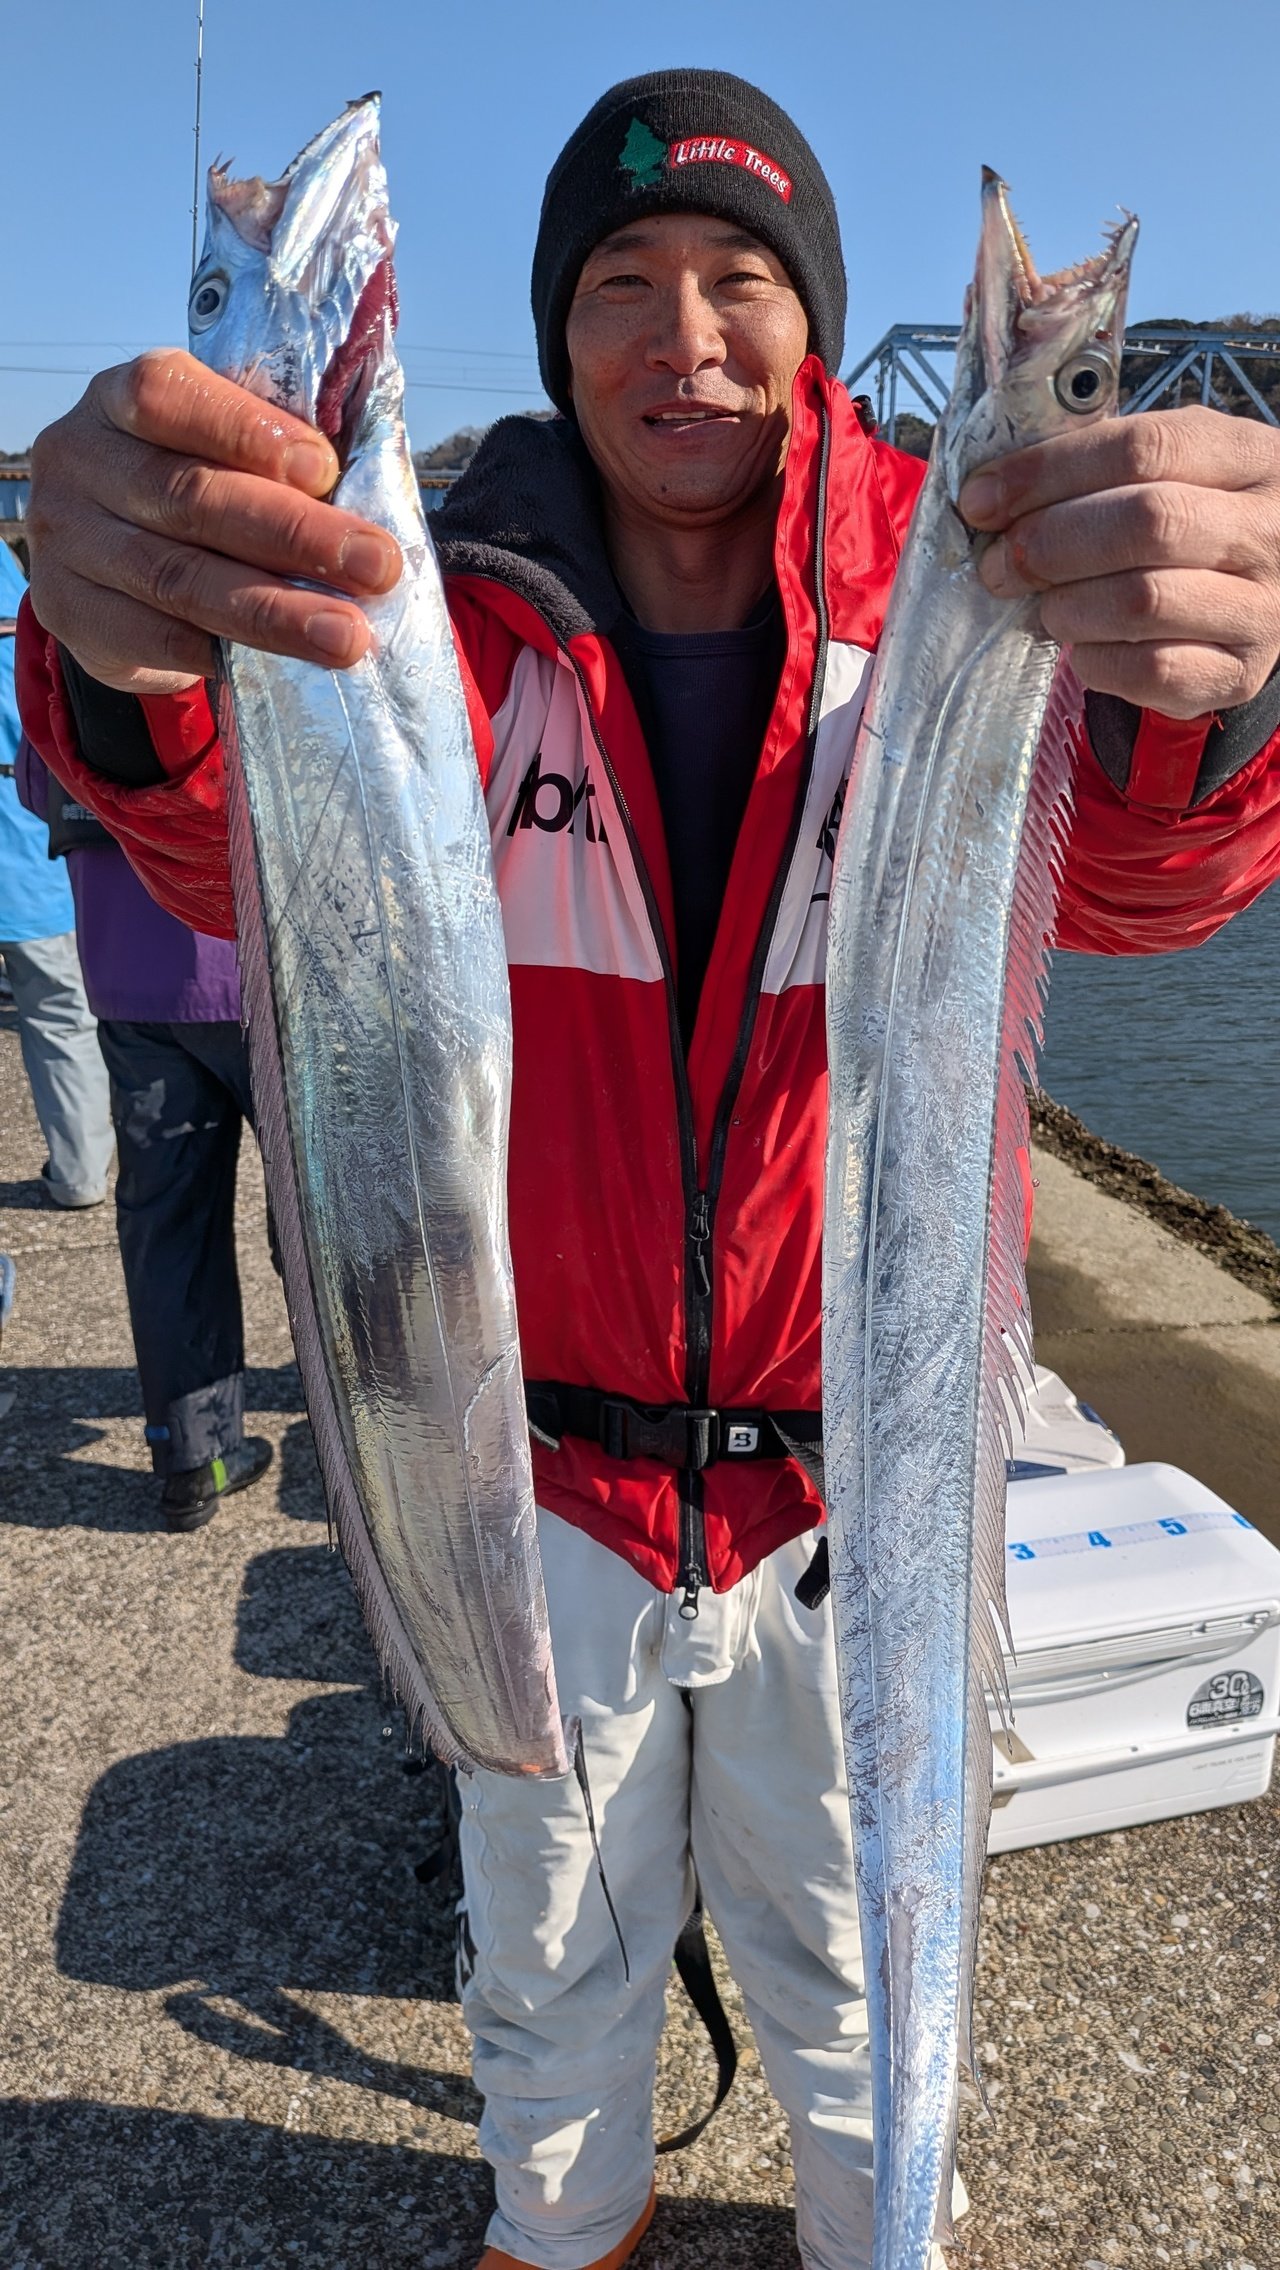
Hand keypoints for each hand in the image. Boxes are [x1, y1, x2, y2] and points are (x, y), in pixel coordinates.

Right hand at [27, 350, 402, 696]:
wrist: (112, 570)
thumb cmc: (194, 493)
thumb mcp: (224, 455)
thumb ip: (278, 459)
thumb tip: (369, 488)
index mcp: (120, 400)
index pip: (168, 397)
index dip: (245, 431)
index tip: (324, 470)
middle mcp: (81, 462)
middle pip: (189, 496)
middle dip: (294, 535)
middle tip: (375, 566)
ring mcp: (66, 540)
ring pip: (177, 577)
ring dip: (274, 612)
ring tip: (347, 635)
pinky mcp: (71, 611)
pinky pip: (151, 638)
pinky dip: (220, 651)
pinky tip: (281, 664)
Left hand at [959, 406, 1279, 719]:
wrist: (1261, 591)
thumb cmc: (1192, 524)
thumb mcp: (1166, 471)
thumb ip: (1093, 468)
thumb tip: (991, 494)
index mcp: (1246, 456)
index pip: (1142, 448)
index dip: (1048, 472)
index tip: (983, 499)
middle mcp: (1266, 529)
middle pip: (1146, 522)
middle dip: (1050, 544)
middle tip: (1002, 564)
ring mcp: (1261, 606)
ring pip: (1143, 600)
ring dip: (1067, 606)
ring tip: (1047, 607)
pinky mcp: (1240, 672)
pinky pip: (1150, 670)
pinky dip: (1096, 660)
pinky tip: (1085, 646)